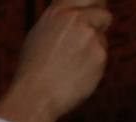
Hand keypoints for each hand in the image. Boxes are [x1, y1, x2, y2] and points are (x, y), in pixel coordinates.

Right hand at [0, 0, 110, 121]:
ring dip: (91, 51)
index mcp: (57, 12)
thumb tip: (80, 18)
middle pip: (103, 15)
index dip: (92, 8)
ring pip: (101, 40)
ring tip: (68, 67)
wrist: (33, 97)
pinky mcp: (100, 54)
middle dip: (99, 27)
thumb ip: (60, 23)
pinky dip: (91, 68)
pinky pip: (101, 58)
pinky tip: (74, 76)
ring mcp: (89, 35)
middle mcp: (75, 18)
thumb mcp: (38, 37)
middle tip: (85, 44)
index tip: (92, 16)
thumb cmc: (32, 71)